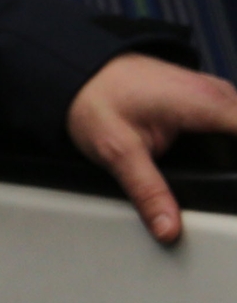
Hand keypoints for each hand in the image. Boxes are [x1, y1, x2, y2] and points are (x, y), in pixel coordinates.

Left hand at [67, 52, 236, 244]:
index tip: (230, 190)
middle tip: (222, 190)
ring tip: (220, 180)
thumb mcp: (118, 153)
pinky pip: (233, 122)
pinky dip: (228, 143)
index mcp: (205, 103)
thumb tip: (168, 228)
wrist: (82, 73)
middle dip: (234, 167)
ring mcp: (217, 93)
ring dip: (232, 155)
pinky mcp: (210, 98)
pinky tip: (217, 162)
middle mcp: (218, 93)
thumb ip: (149, 192)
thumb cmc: (97, 100)